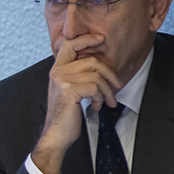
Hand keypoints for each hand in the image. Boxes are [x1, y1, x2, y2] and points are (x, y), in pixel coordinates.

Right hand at [32, 34, 121, 173]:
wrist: (56, 135)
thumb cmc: (66, 116)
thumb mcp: (70, 91)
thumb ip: (78, 76)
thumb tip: (100, 67)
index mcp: (57, 70)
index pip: (70, 45)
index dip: (86, 39)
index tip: (101, 39)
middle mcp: (58, 72)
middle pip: (92, 61)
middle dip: (109, 74)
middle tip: (117, 87)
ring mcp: (62, 79)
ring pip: (97, 75)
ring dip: (107, 90)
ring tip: (106, 102)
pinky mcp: (70, 89)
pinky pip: (95, 86)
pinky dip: (100, 98)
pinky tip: (96, 106)